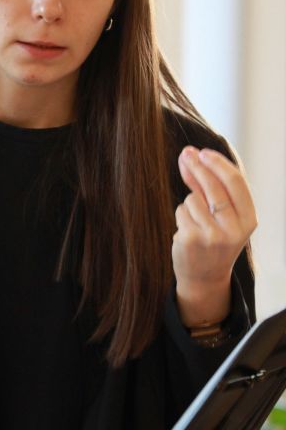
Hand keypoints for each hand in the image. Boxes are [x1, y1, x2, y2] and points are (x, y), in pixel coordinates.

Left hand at [173, 147, 256, 325]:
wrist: (204, 277)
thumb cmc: (216, 240)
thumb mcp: (225, 217)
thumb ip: (211, 187)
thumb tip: (192, 155)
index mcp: (249, 220)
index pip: (235, 182)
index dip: (218, 164)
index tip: (203, 152)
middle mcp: (233, 229)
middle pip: (213, 186)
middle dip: (197, 167)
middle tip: (185, 154)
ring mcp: (211, 236)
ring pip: (193, 199)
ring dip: (190, 203)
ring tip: (197, 222)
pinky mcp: (191, 239)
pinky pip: (181, 211)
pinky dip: (181, 215)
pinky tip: (188, 230)